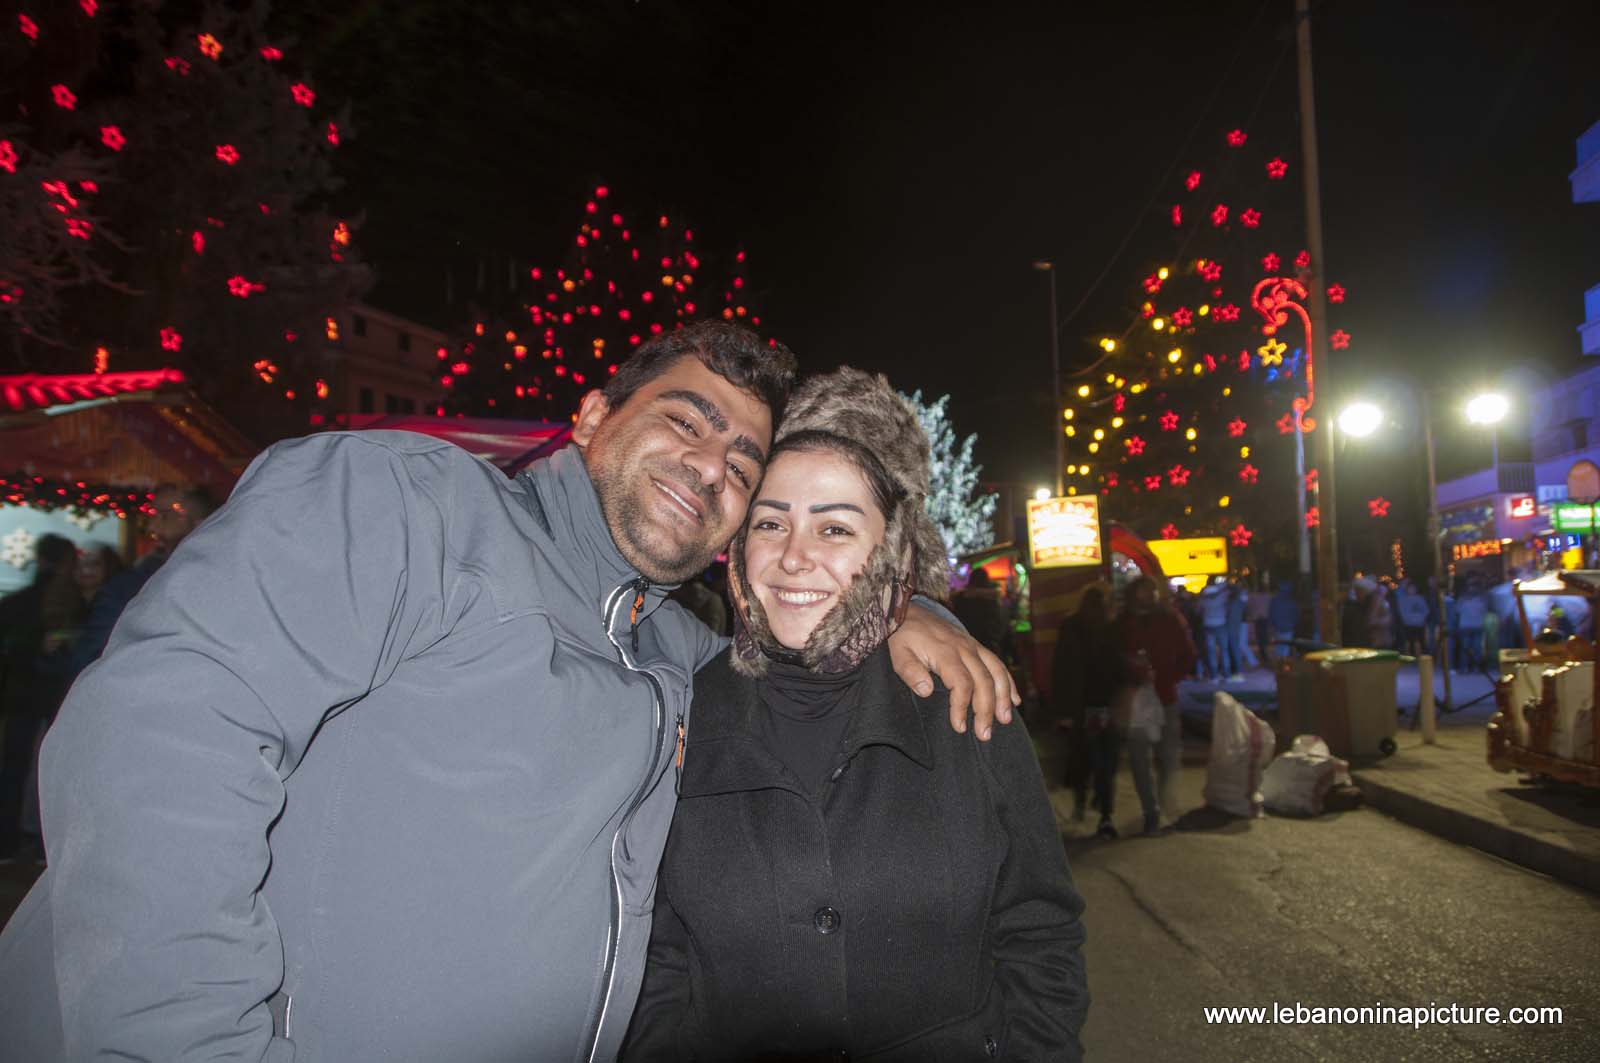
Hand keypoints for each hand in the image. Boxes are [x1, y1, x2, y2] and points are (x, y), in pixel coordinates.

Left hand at [887, 604, 1018, 739]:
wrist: (907, 611)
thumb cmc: (902, 636)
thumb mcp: (897, 653)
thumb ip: (910, 671)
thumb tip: (926, 690)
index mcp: (945, 652)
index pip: (962, 683)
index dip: (962, 707)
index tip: (959, 727)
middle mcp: (964, 648)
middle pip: (984, 681)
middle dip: (986, 710)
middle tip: (984, 735)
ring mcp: (972, 645)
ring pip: (996, 672)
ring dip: (1003, 697)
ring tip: (1005, 720)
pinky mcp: (975, 645)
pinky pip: (997, 664)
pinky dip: (1008, 682)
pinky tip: (1014, 700)